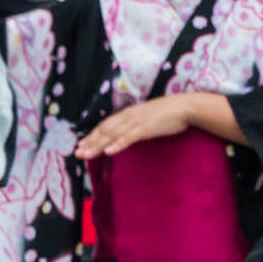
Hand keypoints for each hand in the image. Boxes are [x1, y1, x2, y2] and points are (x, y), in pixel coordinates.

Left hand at [75, 95, 192, 158]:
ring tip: (86, 154)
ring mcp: (136, 122)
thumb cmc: (170, 112)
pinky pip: (129, 137)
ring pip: (112, 134)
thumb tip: (130, 131)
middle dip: (90, 141)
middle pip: (105, 130)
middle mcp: (129, 116)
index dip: (93, 134)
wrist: (185, 106)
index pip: (106, 124)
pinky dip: (118, 144)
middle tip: (78, 152)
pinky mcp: (146, 128)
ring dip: (98, 145)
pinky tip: (109, 151)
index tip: (82, 144)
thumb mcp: (149, 116)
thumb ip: (138, 122)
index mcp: (129, 113)